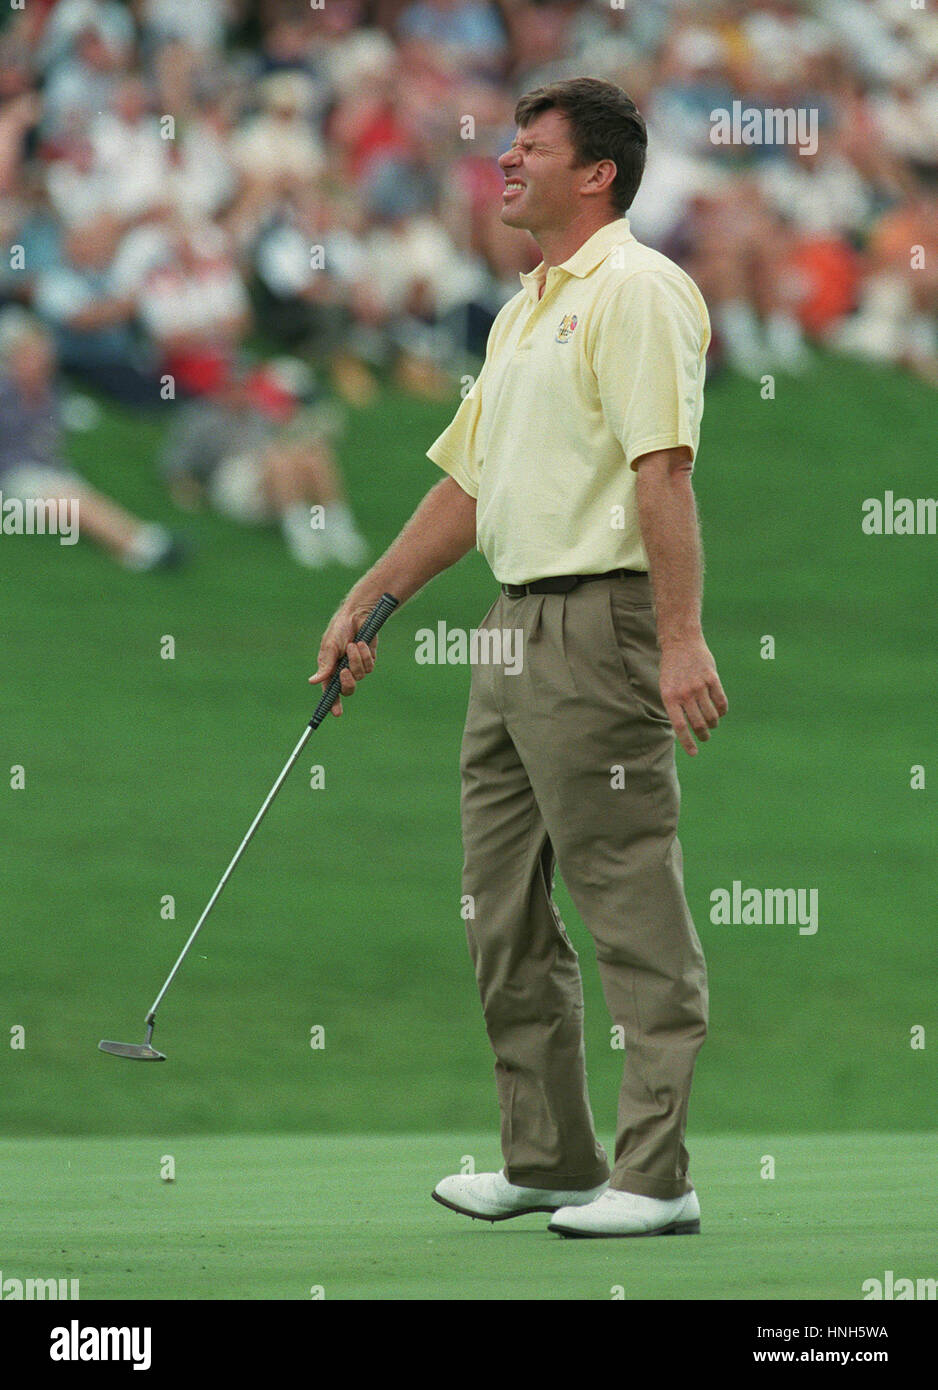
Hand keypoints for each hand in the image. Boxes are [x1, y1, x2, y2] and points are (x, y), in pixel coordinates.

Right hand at [308, 606, 376, 716]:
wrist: (358, 615)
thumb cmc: (339, 629)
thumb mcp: (329, 646)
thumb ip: (325, 665)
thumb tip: (313, 681)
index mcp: (330, 670)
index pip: (330, 691)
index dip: (332, 704)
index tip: (336, 713)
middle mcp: (343, 671)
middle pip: (348, 689)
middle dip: (347, 682)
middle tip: (344, 671)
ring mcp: (357, 666)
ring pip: (360, 676)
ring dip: (356, 660)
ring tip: (352, 645)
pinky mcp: (369, 660)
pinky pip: (369, 666)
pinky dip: (365, 655)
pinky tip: (362, 643)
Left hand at [659, 637, 727, 755]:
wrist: (681, 643)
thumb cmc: (671, 668)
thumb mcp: (666, 687)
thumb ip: (674, 706)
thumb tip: (685, 728)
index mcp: (669, 697)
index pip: (680, 726)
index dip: (688, 742)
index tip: (694, 753)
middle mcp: (684, 693)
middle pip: (699, 723)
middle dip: (703, 735)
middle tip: (705, 737)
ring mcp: (699, 686)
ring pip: (711, 715)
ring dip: (713, 724)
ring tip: (711, 725)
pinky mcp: (712, 679)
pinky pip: (721, 702)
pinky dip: (722, 711)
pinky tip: (720, 712)